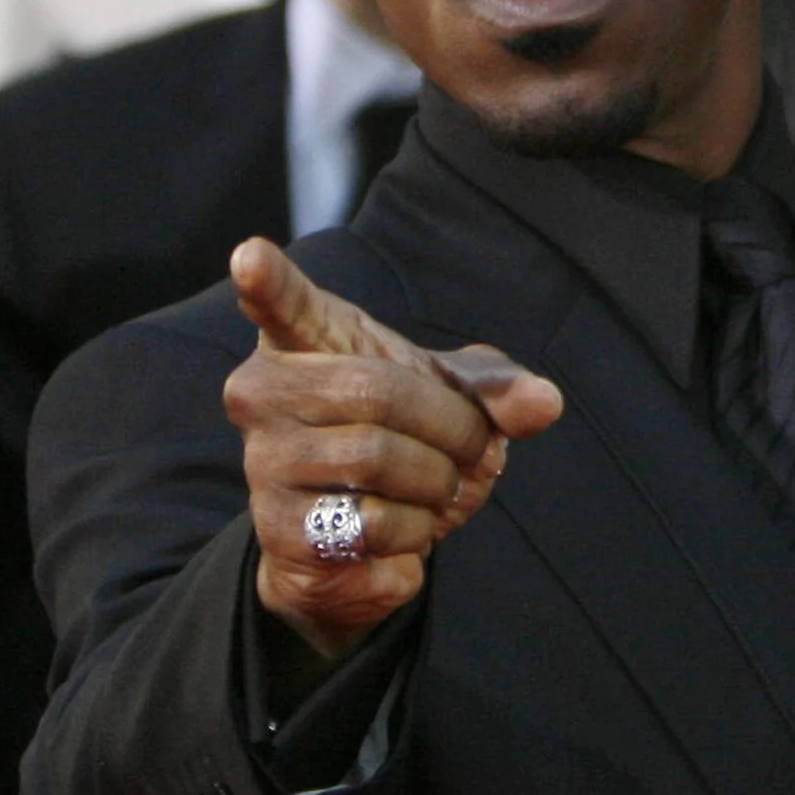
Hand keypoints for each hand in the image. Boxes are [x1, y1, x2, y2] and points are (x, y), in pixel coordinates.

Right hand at [222, 238, 562, 660]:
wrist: (363, 536)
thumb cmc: (407, 434)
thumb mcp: (458, 396)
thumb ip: (500, 389)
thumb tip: (543, 402)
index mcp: (310, 341)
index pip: (284, 304)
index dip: (268, 281)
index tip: (251, 256)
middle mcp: (267, 393)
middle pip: (378, 394)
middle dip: (451, 429)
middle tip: (472, 453)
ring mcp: (265, 462)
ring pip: (375, 465)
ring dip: (435, 488)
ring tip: (432, 494)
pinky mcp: (276, 531)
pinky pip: (371, 529)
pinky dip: (414, 538)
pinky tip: (398, 535)